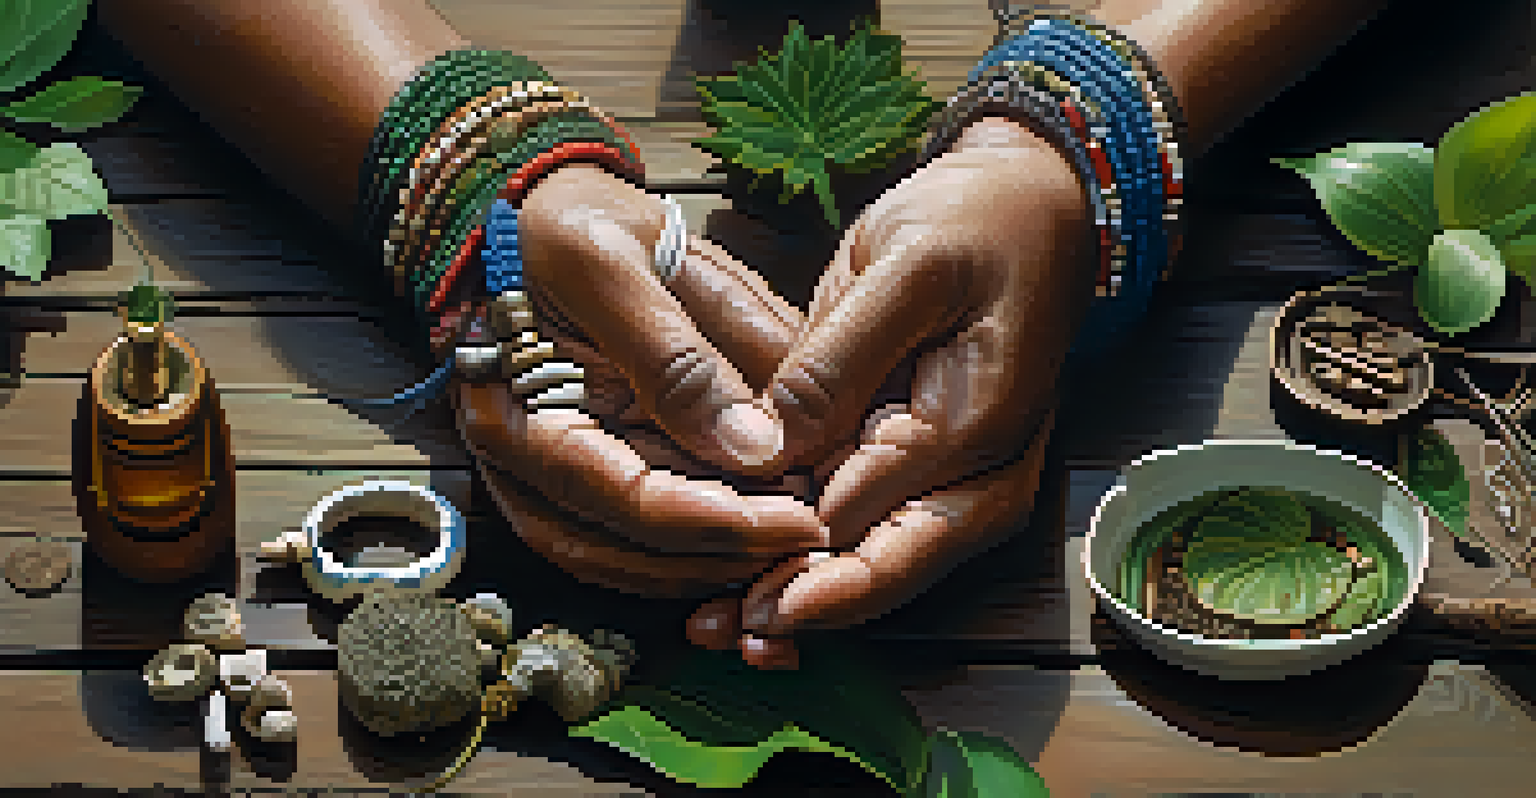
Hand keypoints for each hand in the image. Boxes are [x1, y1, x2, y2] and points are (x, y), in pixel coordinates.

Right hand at [454, 163, 827, 597]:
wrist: (524, 218)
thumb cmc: (567, 228)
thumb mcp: (623, 265)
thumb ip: (684, 358)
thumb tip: (760, 447)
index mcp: (518, 412)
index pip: (629, 498)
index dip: (725, 521)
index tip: (805, 519)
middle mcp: (517, 466)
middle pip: (628, 548)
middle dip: (730, 554)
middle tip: (816, 538)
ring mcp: (536, 480)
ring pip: (626, 562)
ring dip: (713, 565)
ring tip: (793, 541)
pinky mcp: (568, 479)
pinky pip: (623, 543)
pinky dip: (688, 552)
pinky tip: (752, 536)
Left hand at [685, 118, 1097, 667]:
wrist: (1032, 205)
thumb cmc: (977, 224)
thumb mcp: (904, 270)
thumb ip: (836, 363)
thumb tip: (768, 448)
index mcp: (974, 428)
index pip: (879, 520)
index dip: (801, 560)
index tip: (732, 584)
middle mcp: (980, 474)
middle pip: (887, 567)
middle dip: (800, 604)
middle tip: (713, 629)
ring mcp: (961, 477)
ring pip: (881, 562)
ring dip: (804, 598)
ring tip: (717, 627)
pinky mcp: (928, 462)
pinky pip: (876, 528)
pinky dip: (819, 562)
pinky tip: (755, 586)